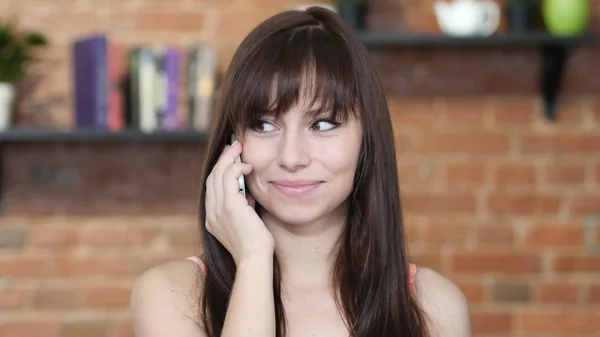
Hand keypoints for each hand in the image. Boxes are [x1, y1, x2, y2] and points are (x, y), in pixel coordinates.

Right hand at [205, 140, 274, 264]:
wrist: (254, 260)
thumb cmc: (256, 246)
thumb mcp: (245, 223)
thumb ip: (243, 208)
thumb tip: (247, 195)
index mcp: (213, 219)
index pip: (212, 188)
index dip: (219, 170)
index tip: (230, 159)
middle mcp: (211, 213)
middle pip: (212, 178)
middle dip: (222, 159)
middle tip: (234, 146)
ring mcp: (218, 209)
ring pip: (218, 174)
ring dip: (228, 157)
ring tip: (239, 147)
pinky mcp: (229, 206)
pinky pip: (228, 178)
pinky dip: (236, 167)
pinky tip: (247, 165)